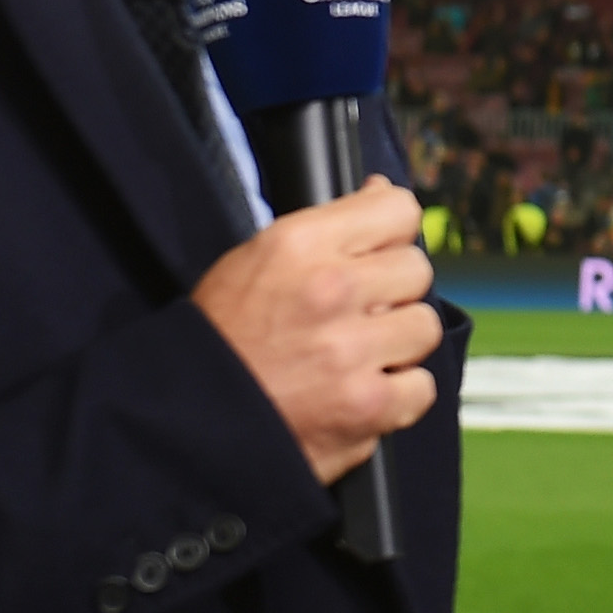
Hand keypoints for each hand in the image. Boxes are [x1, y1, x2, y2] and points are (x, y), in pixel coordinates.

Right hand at [190, 177, 442, 482]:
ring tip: (357, 355)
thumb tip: (382, 194)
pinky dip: (400, 394)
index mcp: (299, 244)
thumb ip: (325, 230)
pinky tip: (362, 392)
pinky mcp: (368, 405)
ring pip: (424, 326)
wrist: (188, 419)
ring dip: (399, 342)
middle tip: (359, 313)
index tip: (380, 251)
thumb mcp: (255, 260)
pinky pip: (422, 386)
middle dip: (394, 291)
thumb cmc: (222, 338)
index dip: (393, 232)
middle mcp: (331, 289)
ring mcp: (353, 350)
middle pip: (416, 269)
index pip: (399, 210)